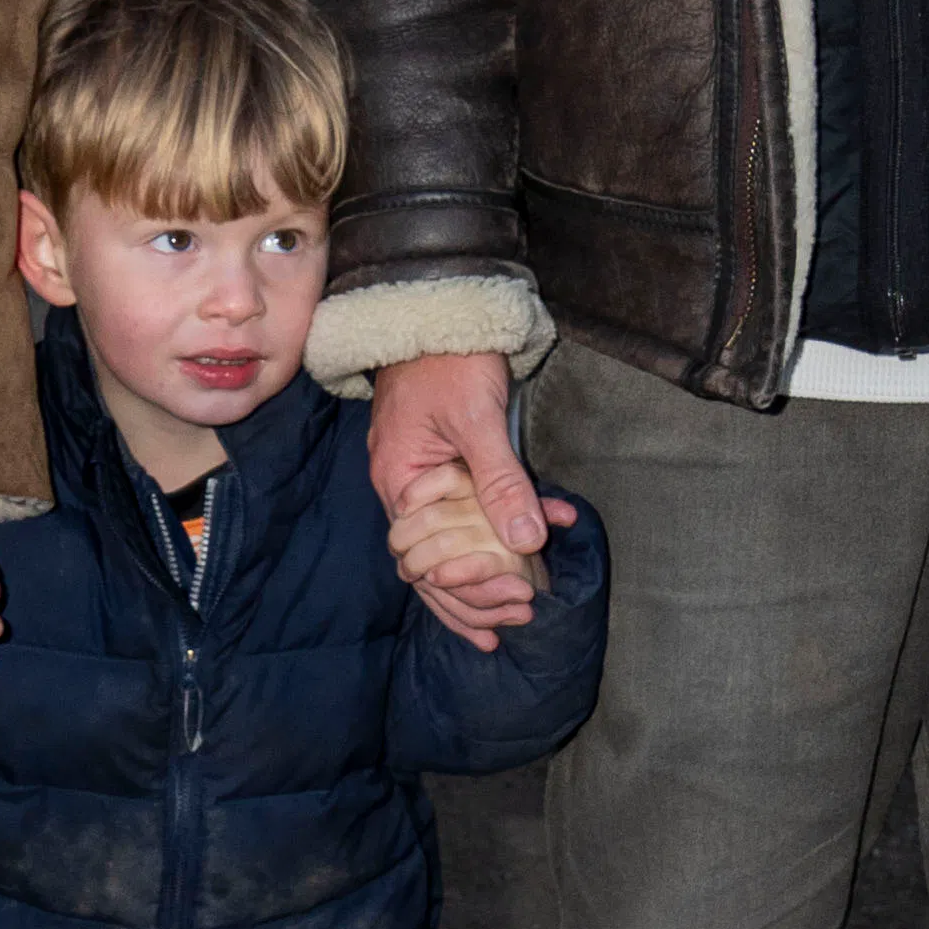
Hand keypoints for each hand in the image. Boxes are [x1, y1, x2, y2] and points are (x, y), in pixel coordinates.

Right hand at [367, 350, 546, 652]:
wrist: (437, 309)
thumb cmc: (450, 359)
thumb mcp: (477, 419)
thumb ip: (501, 480)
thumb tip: (526, 539)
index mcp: (401, 484)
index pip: (427, 560)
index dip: (468, 590)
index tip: (513, 603)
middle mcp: (405, 491)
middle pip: (432, 564)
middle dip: (475, 597)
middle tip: (520, 618)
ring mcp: (422, 481)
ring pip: (447, 547)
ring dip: (481, 579)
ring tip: (514, 612)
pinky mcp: (443, 468)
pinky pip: (462, 517)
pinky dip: (489, 541)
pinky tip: (521, 556)